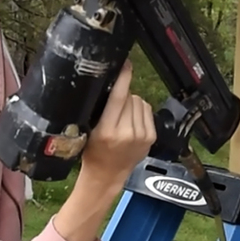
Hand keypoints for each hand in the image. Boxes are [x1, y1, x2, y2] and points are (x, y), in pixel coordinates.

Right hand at [80, 62, 155, 187]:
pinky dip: (139, 111)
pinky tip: (131, 121)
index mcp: (107, 130)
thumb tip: (111, 84)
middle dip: (121, 96)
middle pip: (129, 97)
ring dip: (131, 103)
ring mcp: (142, 136)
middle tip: (112, 108)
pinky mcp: (151, 137)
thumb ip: (100, 109)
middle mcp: (127, 133)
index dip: (123, 78)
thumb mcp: (87, 130)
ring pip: (139, 102)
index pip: (118, 97)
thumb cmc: (93, 153)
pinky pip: (147, 110)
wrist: (107, 176)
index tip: (125, 64)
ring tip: (121, 116)